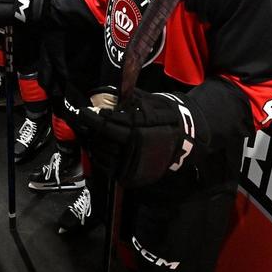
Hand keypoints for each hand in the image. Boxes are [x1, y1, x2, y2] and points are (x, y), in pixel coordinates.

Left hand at [75, 88, 197, 187]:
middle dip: (92, 130)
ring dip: (95, 143)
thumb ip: (129, 100)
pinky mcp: (132, 176)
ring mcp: (133, 166)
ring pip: (103, 155)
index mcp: (138, 132)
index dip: (93, 118)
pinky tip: (100, 148)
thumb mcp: (152, 103)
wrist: (187, 141)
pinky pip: (108, 168)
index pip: (107, 125)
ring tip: (94, 134)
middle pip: (103, 140)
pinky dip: (100, 157)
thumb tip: (106, 94)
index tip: (85, 112)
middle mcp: (134, 151)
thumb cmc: (168, 118)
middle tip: (88, 122)